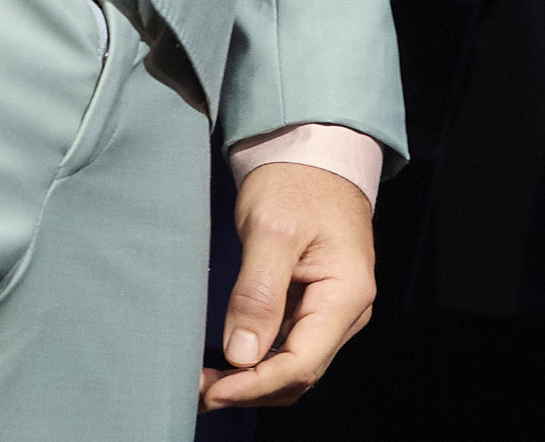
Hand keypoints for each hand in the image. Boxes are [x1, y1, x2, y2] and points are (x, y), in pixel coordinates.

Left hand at [202, 162, 376, 408]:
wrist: (313, 153)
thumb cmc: (296, 181)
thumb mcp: (271, 229)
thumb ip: (258, 293)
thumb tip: (241, 354)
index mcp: (346, 294)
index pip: (301, 363)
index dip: (254, 385)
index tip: (210, 391)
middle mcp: (348, 311)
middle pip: (299, 374)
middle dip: (248, 389)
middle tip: (197, 391)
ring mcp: (333, 310)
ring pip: (293, 367)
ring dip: (251, 382)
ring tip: (204, 383)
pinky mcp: (315, 305)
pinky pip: (288, 347)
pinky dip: (257, 362)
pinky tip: (225, 363)